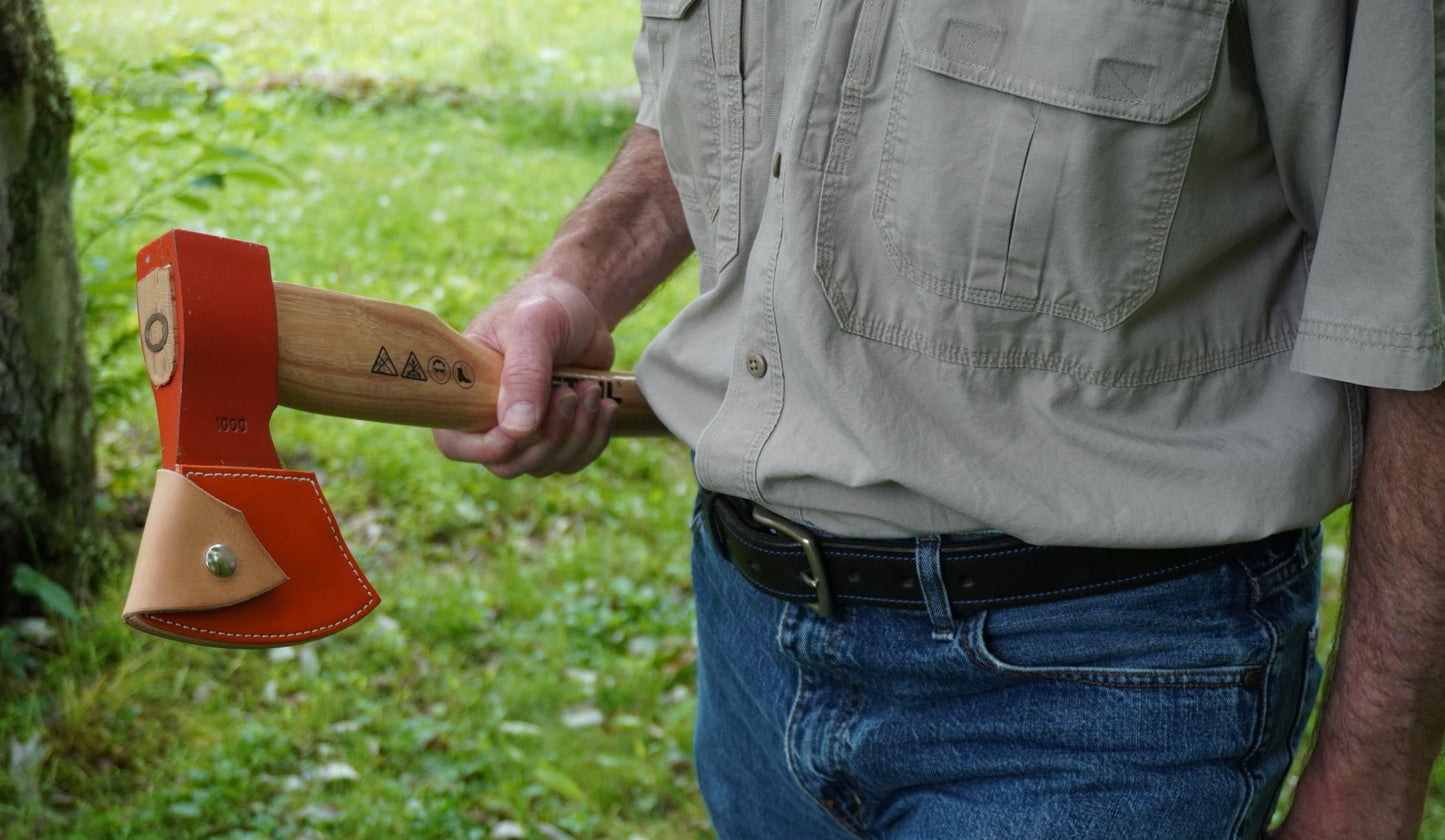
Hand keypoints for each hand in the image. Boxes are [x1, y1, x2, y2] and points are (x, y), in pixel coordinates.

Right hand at [433, 275, 618, 477]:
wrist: (582, 305)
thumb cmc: (546, 305)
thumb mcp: (533, 327)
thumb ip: (524, 374)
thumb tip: (518, 430)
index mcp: (465, 390)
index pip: (455, 443)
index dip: (487, 448)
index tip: (523, 426)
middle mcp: (489, 417)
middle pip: (509, 464)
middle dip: (547, 438)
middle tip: (569, 393)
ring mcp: (525, 429)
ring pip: (546, 464)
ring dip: (577, 434)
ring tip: (590, 390)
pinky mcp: (558, 432)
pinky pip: (574, 458)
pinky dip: (594, 438)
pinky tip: (605, 405)